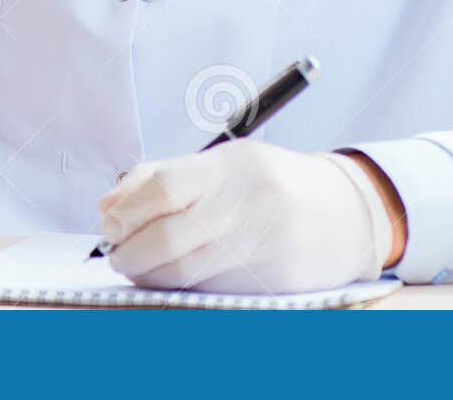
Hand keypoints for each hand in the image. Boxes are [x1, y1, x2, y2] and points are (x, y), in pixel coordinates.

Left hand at [97, 142, 392, 293]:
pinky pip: (208, 290)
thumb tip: (109, 204)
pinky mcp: (270, 284)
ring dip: (148, 274)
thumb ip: (163, 176)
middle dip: (130, 252)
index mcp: (233, 167)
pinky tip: (168, 278)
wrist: (344, 215)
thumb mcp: (222, 162)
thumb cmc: (270, 185)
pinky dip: (178, 286)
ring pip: (185, 272)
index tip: (108, 222)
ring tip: (136, 265)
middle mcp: (249, 206)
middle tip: (115, 253)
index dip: (127, 211)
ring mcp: (262, 247)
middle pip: (170, 238)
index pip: (164, 188)